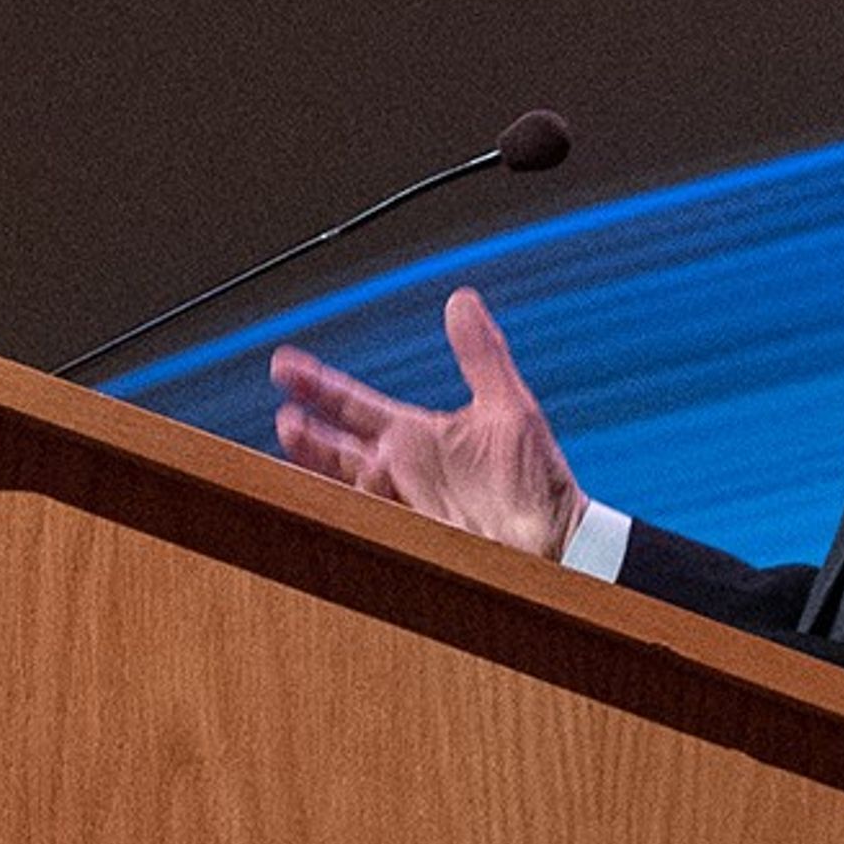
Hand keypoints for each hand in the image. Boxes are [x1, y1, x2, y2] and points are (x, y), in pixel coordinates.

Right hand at [269, 287, 585, 559]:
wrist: (559, 542)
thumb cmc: (540, 480)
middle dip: (308, 433)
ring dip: (319, 469)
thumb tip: (461, 301)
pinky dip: (340, 511)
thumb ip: (482, 354)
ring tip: (300, 449)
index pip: (353, 406)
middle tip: (286, 415)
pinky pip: (363, 524)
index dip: (317, 386)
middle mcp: (399, 471)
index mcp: (415, 437)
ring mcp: (400, 507)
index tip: (284, 366)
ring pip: (342, 485)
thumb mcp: (510, 407)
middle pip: (336, 447)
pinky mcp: (408, 540)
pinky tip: (324, 500)